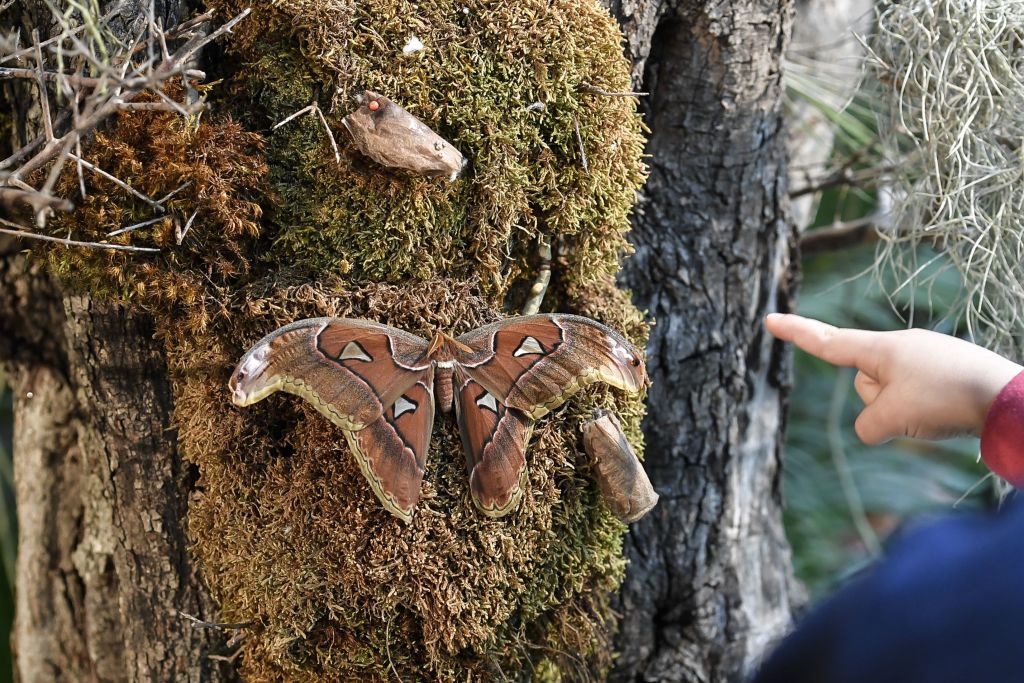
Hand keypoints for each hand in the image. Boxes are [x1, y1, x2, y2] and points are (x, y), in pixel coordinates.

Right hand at [765, 313, 1022, 443]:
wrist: (1007, 398)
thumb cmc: (946, 399)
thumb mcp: (892, 418)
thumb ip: (866, 425)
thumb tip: (872, 427)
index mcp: (882, 349)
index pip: (827, 342)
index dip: (796, 333)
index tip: (770, 320)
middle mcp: (901, 347)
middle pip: (863, 382)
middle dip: (877, 403)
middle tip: (913, 410)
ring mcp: (925, 357)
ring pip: (890, 393)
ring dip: (903, 410)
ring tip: (937, 411)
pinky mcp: (945, 371)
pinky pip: (916, 395)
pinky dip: (925, 409)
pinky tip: (949, 412)